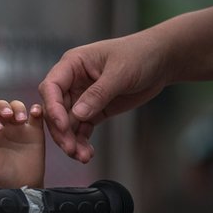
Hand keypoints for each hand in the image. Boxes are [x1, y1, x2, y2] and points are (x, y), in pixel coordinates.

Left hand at [0, 100, 45, 188]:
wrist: (24, 185)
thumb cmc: (3, 177)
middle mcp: (2, 127)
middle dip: (2, 107)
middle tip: (8, 115)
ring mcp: (18, 127)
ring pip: (16, 107)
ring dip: (18, 108)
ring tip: (21, 119)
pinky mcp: (34, 130)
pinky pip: (36, 114)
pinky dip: (37, 109)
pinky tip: (36, 113)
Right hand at [38, 32, 168, 162]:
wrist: (161, 61)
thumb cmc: (140, 55)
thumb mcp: (120, 73)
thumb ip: (98, 93)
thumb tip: (77, 114)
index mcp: (72, 64)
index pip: (51, 87)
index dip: (53, 107)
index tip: (62, 126)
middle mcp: (72, 82)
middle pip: (56, 110)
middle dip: (61, 131)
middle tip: (71, 149)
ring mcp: (81, 97)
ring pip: (68, 123)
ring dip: (71, 141)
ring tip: (82, 157)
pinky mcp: (94, 110)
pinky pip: (82, 128)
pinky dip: (82, 142)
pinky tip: (87, 154)